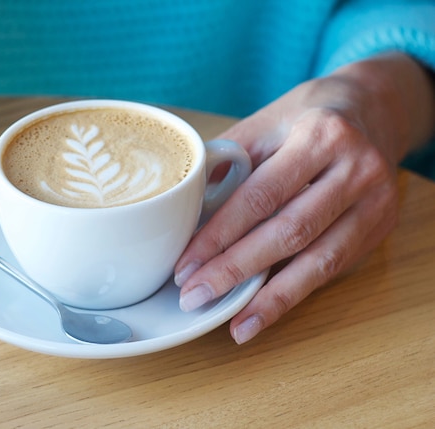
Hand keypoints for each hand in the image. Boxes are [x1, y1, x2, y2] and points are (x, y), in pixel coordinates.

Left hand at [175, 53, 434, 343]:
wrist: (376, 107)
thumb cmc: (309, 116)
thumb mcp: (265, 121)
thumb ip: (228, 161)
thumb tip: (187, 206)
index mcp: (319, 136)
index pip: (260, 196)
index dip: (220, 235)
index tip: (186, 265)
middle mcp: (355, 169)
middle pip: (289, 232)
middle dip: (237, 270)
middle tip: (195, 296)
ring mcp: (375, 201)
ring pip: (319, 260)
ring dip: (271, 297)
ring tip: (234, 324)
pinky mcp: (380, 227)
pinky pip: (333, 268)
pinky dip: (296, 293)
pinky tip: (266, 311)